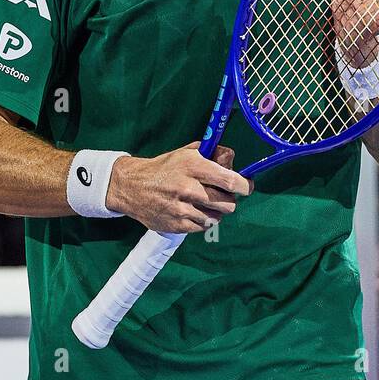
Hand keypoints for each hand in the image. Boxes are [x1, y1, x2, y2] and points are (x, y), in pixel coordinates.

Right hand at [106, 142, 252, 233]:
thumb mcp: (186, 153)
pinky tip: (195, 210)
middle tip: (223, 195)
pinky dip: (204, 220)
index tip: (247, 186)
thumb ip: (212, 153)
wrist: (132, 186)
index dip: (244, 186)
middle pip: (227, 203)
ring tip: (206, 202)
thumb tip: (232, 158)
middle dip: (230, 199)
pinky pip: (204, 226)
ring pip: (217, 217)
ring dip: (216, 210)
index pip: (229, 181)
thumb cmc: (165, 168)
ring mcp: (181, 209)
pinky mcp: (176, 225)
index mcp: (192, 166)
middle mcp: (187, 188)